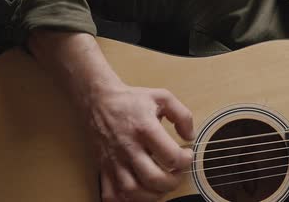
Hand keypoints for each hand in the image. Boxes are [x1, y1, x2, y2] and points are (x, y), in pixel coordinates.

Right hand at [85, 83, 194, 201]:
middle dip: (172, 182)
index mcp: (145, 128)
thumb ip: (182, 115)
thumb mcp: (163, 97)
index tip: (187, 155)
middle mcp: (128, 147)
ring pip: (132, 191)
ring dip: (153, 195)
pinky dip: (127, 200)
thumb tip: (190, 137)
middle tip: (177, 173)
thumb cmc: (132, 100)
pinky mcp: (104, 168)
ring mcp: (114, 160)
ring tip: (162, 184)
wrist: (99, 100)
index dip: (185, 160)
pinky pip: (112, 194)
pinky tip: (140, 192)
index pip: (170, 156)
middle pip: (153, 178)